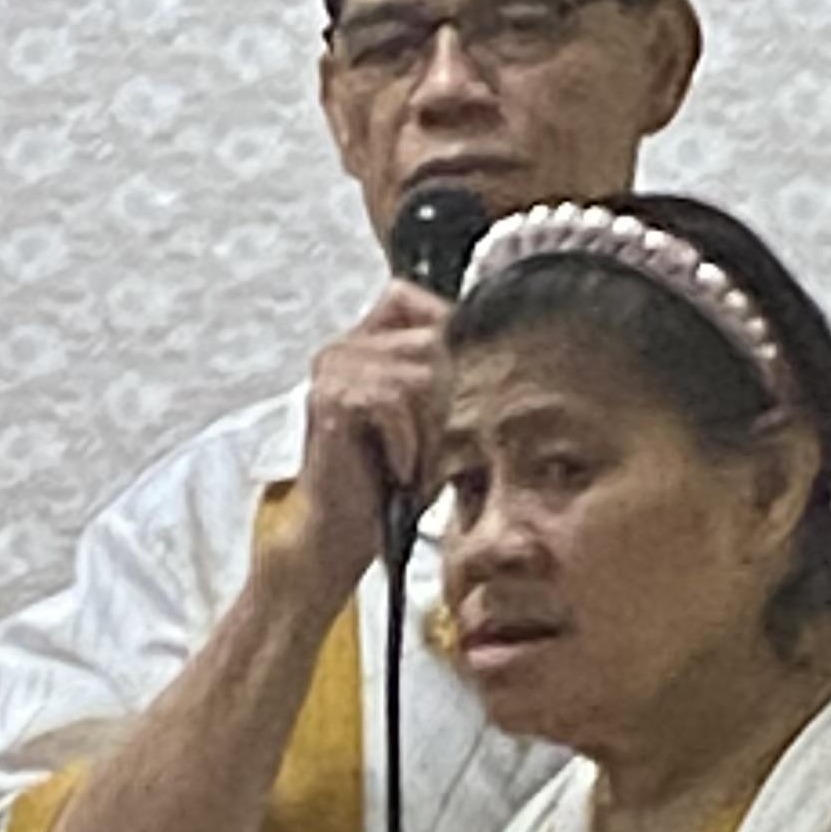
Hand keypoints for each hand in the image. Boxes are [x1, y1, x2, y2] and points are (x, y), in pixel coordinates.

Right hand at [285, 282, 451, 598]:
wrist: (341, 532)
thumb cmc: (390, 478)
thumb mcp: (428, 416)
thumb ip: (444, 371)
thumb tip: (500, 343)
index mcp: (362, 340)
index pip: (409, 298)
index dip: (445, 338)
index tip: (457, 394)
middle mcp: (342, 347)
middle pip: (427, 338)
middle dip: (448, 396)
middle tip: (445, 446)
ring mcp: (332, 370)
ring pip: (416, 372)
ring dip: (430, 426)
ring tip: (421, 464)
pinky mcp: (329, 400)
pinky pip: (392, 399)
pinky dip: (406, 441)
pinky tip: (399, 471)